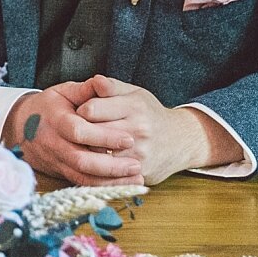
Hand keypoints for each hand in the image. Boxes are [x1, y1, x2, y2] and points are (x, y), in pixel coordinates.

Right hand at [2, 83, 142, 185]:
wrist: (21, 126)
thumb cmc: (48, 106)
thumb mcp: (63, 92)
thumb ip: (84, 89)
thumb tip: (102, 83)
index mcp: (55, 120)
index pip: (79, 131)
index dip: (104, 137)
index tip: (129, 139)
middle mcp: (54, 144)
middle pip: (81, 160)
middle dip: (111, 165)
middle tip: (136, 165)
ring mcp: (56, 161)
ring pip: (82, 177)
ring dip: (111, 182)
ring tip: (136, 180)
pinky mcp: (60, 173)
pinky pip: (81, 184)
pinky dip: (102, 188)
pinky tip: (123, 187)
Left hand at [74, 75, 241, 183]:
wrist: (180, 141)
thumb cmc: (150, 114)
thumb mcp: (134, 93)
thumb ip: (111, 87)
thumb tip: (94, 81)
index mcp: (134, 106)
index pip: (91, 109)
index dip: (80, 111)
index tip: (80, 113)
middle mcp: (138, 130)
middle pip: (92, 133)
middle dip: (81, 133)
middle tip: (77, 132)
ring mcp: (140, 154)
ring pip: (98, 156)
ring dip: (87, 152)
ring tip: (86, 146)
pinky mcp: (140, 173)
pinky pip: (110, 175)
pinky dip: (98, 170)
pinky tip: (94, 163)